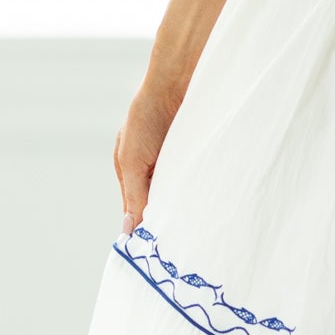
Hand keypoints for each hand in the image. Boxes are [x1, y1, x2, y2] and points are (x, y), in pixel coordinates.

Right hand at [114, 66, 189, 236]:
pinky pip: (194, 179)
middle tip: (178, 244)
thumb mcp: (133, 161)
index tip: (155, 250)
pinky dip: (197, 190)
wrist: (177, 84)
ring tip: (193, 228)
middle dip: (165, 218)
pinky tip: (205, 203)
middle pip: (157, 202)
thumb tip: (128, 231)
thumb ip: (134, 195)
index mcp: (130, 169)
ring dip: (184, 205)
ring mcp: (173, 160)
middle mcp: (151, 166)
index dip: (143, 226)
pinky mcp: (193, 154)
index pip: (135, 207)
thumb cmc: (147, 119)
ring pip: (178, 193)